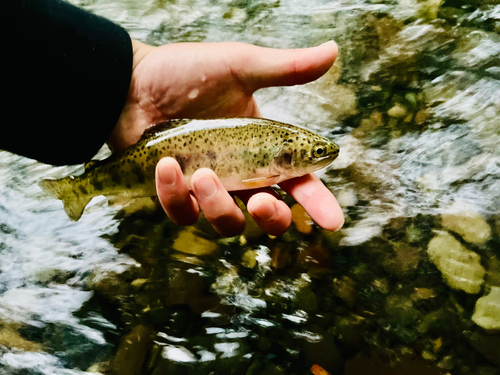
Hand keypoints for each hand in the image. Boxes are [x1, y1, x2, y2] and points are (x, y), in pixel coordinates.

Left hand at [108, 40, 343, 235]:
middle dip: (272, 217)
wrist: (130, 83)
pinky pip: (184, 213)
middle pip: (269, 215)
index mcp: (263, 147)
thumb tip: (333, 51)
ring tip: (202, 174)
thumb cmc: (185, 73)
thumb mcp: (240, 67)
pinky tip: (167, 167)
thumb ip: (286, 69)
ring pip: (228, 222)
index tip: (333, 220)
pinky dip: (176, 196)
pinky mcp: (177, 195)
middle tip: (263, 201)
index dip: (317, 202)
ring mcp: (208, 187)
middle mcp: (240, 172)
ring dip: (219, 205)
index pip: (298, 181)